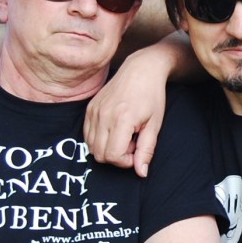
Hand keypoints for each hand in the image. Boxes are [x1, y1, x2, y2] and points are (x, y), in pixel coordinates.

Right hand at [84, 54, 166, 176]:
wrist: (140, 70)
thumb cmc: (152, 96)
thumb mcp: (154, 125)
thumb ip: (146, 150)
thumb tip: (141, 172)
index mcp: (121, 119)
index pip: (112, 156)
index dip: (125, 161)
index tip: (136, 149)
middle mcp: (103, 115)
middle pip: (100, 155)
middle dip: (116, 156)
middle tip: (131, 142)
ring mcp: (94, 111)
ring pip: (91, 146)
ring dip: (107, 148)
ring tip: (123, 135)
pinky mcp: (89, 108)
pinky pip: (87, 134)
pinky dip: (99, 139)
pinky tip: (114, 129)